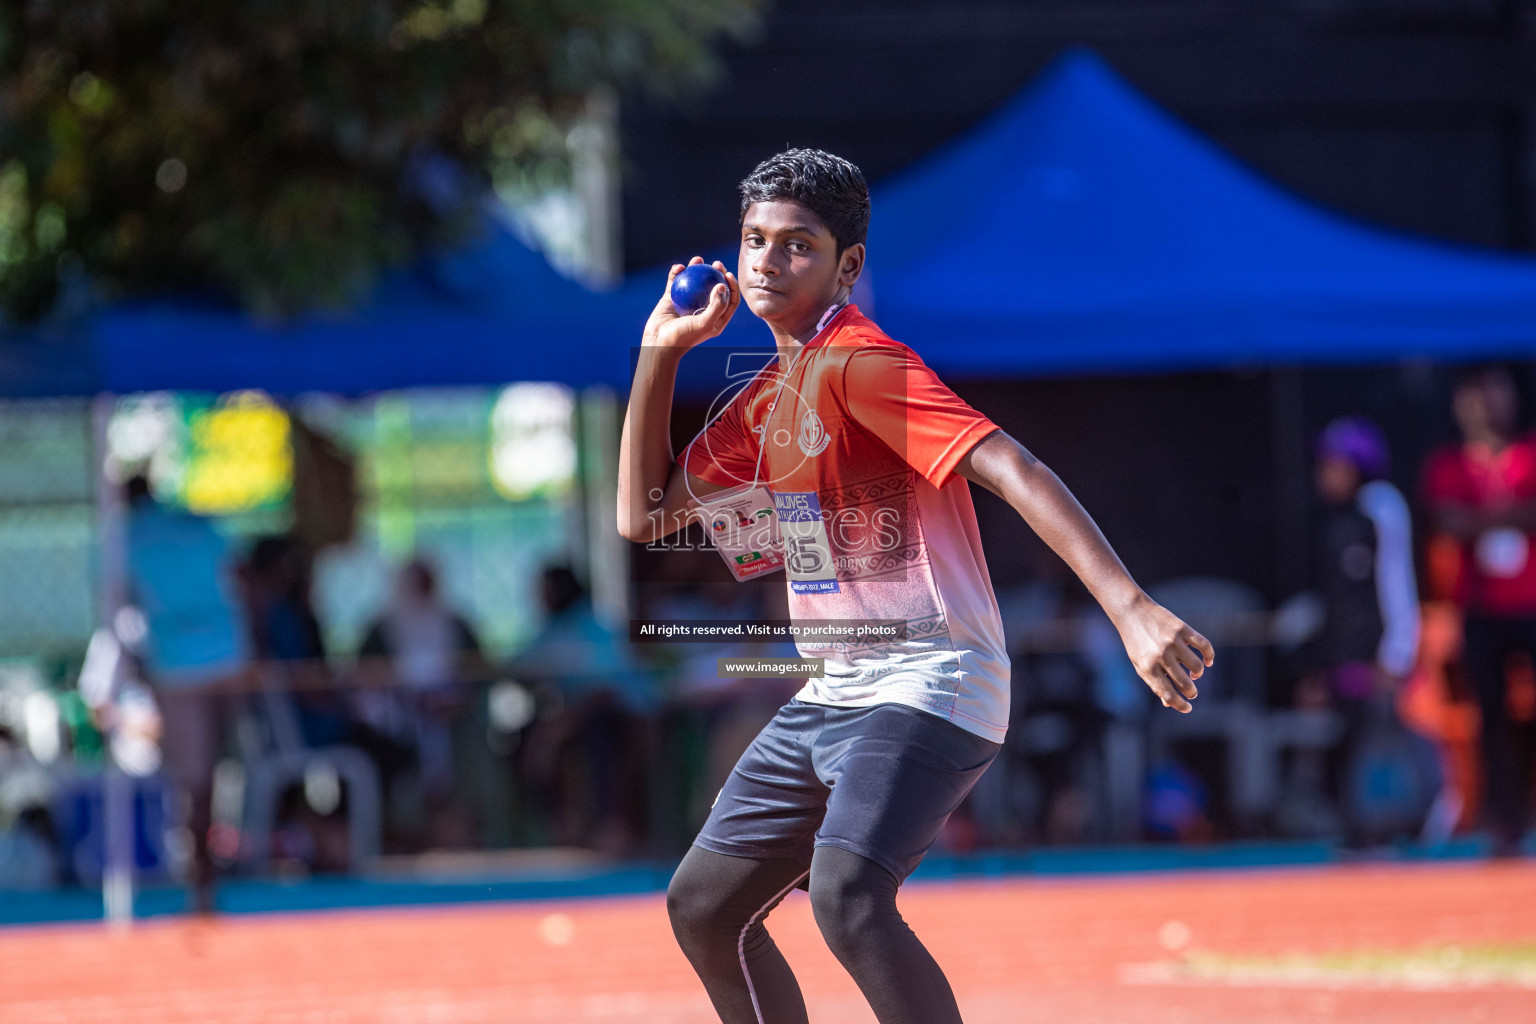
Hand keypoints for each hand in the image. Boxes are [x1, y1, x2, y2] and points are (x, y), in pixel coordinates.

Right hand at [642, 257, 739, 351]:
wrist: (658, 343)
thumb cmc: (684, 337)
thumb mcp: (705, 324)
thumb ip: (717, 306)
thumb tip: (722, 285)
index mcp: (716, 319)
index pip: (730, 300)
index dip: (732, 286)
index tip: (727, 274)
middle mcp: (703, 310)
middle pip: (714, 288)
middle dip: (718, 273)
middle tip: (716, 264)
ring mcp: (687, 303)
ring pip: (695, 282)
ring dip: (697, 269)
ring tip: (697, 259)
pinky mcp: (672, 299)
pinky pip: (675, 282)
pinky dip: (677, 273)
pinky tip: (679, 267)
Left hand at [1113, 593, 1212, 712]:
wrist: (1132, 611)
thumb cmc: (1135, 642)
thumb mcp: (1139, 664)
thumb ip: (1154, 683)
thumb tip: (1168, 703)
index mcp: (1148, 667)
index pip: (1168, 693)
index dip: (1180, 705)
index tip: (1188, 708)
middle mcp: (1161, 655)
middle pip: (1185, 683)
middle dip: (1192, 692)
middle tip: (1192, 692)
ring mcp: (1173, 641)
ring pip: (1197, 667)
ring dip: (1198, 674)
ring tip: (1194, 674)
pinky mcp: (1182, 628)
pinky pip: (1204, 646)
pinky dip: (1209, 656)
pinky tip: (1208, 661)